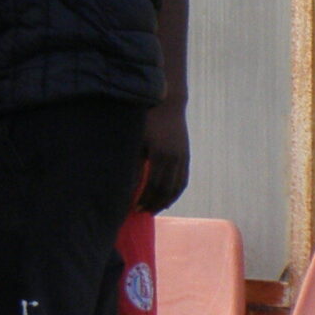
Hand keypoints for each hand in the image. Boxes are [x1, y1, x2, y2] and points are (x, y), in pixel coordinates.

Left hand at [140, 98, 190, 212]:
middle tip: (142, 212)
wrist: (167, 102)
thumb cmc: (145, 119)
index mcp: (161, 155)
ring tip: (154, 208)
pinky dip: (175, 191)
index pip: (153, 185)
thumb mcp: (135, 139)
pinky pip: (183, 179)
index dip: (144, 199)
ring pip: (178, 186)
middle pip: (167, 189)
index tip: (134, 208)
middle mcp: (176, 158)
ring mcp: (183, 157)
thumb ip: (134, 162)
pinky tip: (167, 197)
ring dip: (166, 200)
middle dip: (155, 203)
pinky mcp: (186, 155)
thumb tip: (128, 184)